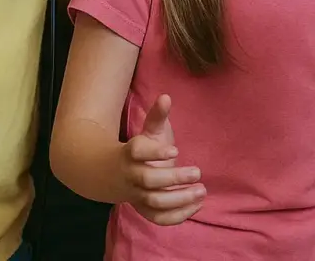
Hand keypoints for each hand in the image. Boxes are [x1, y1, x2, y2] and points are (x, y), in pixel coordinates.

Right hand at [121, 94, 205, 225]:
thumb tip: (166, 96)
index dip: (155, 152)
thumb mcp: (148, 132)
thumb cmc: (140, 149)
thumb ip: (158, 115)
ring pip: (154, 202)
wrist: (113, 175)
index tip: (176, 150)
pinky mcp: (144, 210)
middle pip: (148, 180)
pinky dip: (178, 216)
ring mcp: (136, 195)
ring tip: (202, 190)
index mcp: (130, 153)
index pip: (137, 152)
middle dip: (174, 178)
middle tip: (198, 172)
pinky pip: (159, 218)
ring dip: (180, 199)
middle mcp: (131, 175)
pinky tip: (197, 204)